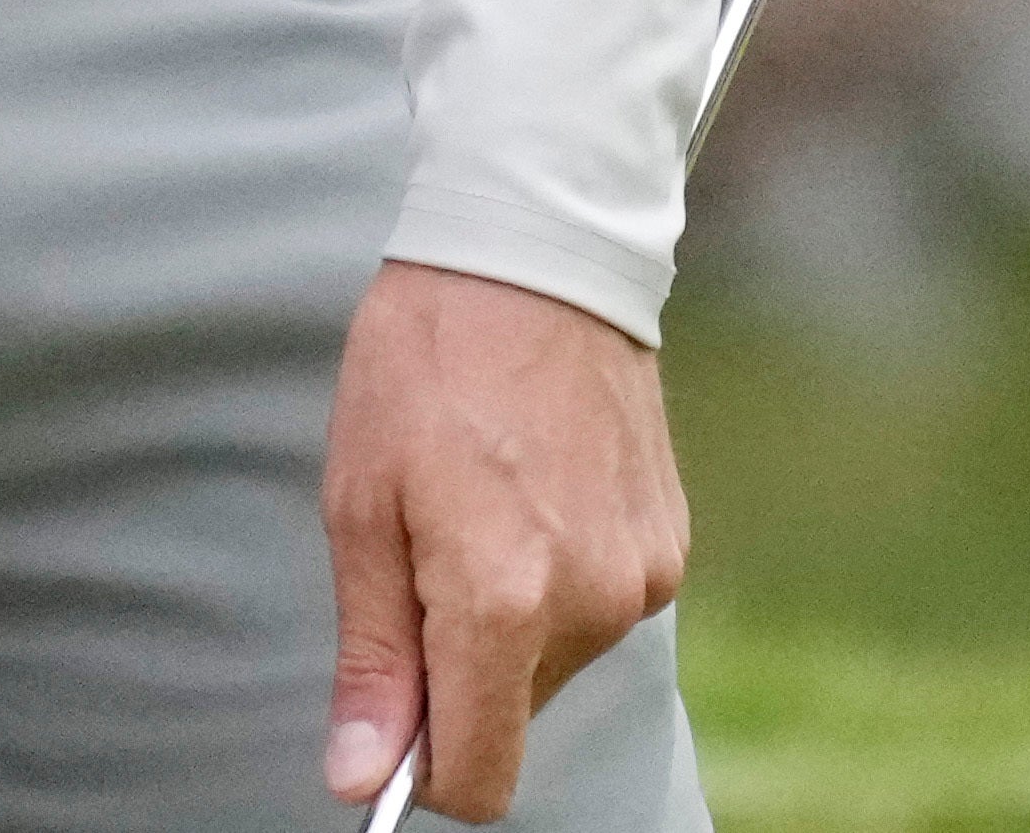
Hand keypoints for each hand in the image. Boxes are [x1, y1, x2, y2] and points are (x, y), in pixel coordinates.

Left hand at [318, 263, 684, 824]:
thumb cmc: (427, 361)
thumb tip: (360, 777)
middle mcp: (590, 605)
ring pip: (553, 662)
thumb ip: (374, 656)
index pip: (480, 777)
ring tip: (479, 502)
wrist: (537, 253)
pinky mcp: (670, 547)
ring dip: (509, 619)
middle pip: (511, 716)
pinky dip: (557, 578)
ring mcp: (641, 578)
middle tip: (422, 553)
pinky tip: (530, 491)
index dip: (423, 768)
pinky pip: (597, 609)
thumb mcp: (361, 502)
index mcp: (503, 600)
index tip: (392, 712)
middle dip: (458, 672)